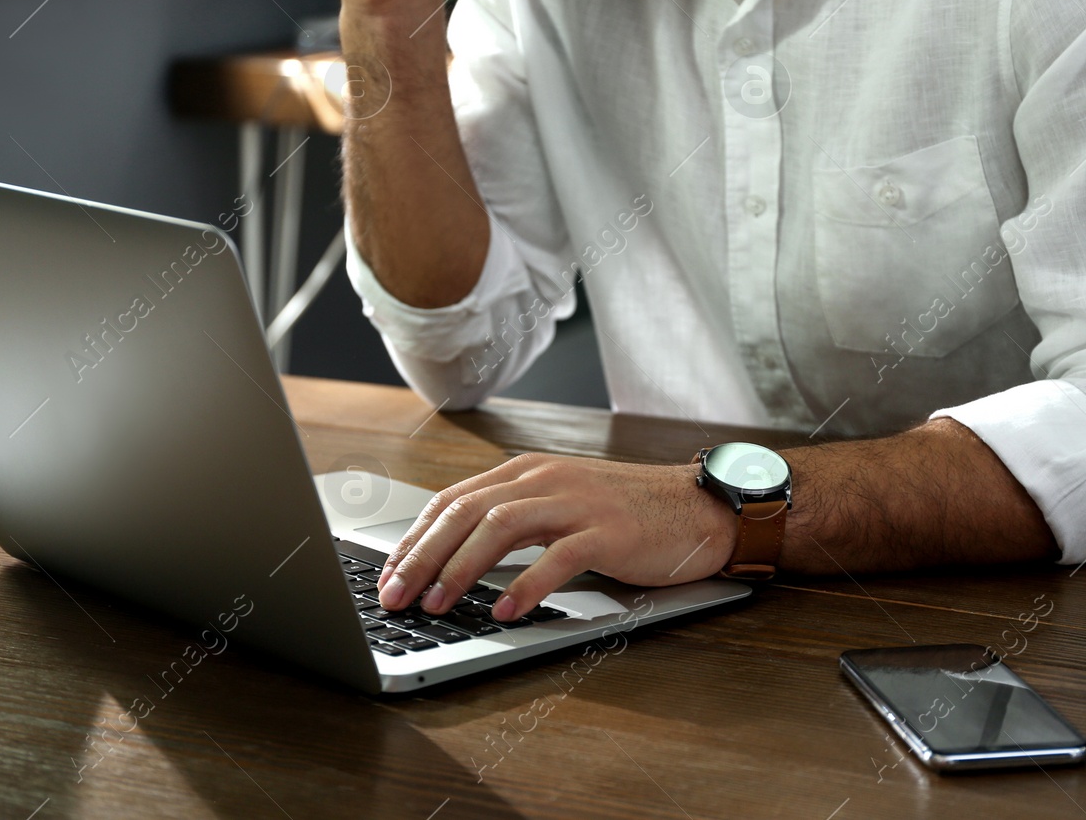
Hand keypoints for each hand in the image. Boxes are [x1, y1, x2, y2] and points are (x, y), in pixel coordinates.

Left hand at [376, 454, 740, 620]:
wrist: (696, 507)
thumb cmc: (627, 514)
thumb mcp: (560, 507)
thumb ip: (514, 522)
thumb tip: (454, 560)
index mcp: (527, 472)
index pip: (453, 500)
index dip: (415, 538)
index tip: (389, 574)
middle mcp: (545, 479)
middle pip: (466, 511)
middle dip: (422, 556)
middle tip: (394, 595)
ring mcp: (577, 502)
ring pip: (501, 526)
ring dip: (461, 568)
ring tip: (438, 604)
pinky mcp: (608, 530)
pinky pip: (558, 557)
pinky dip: (526, 586)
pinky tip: (504, 612)